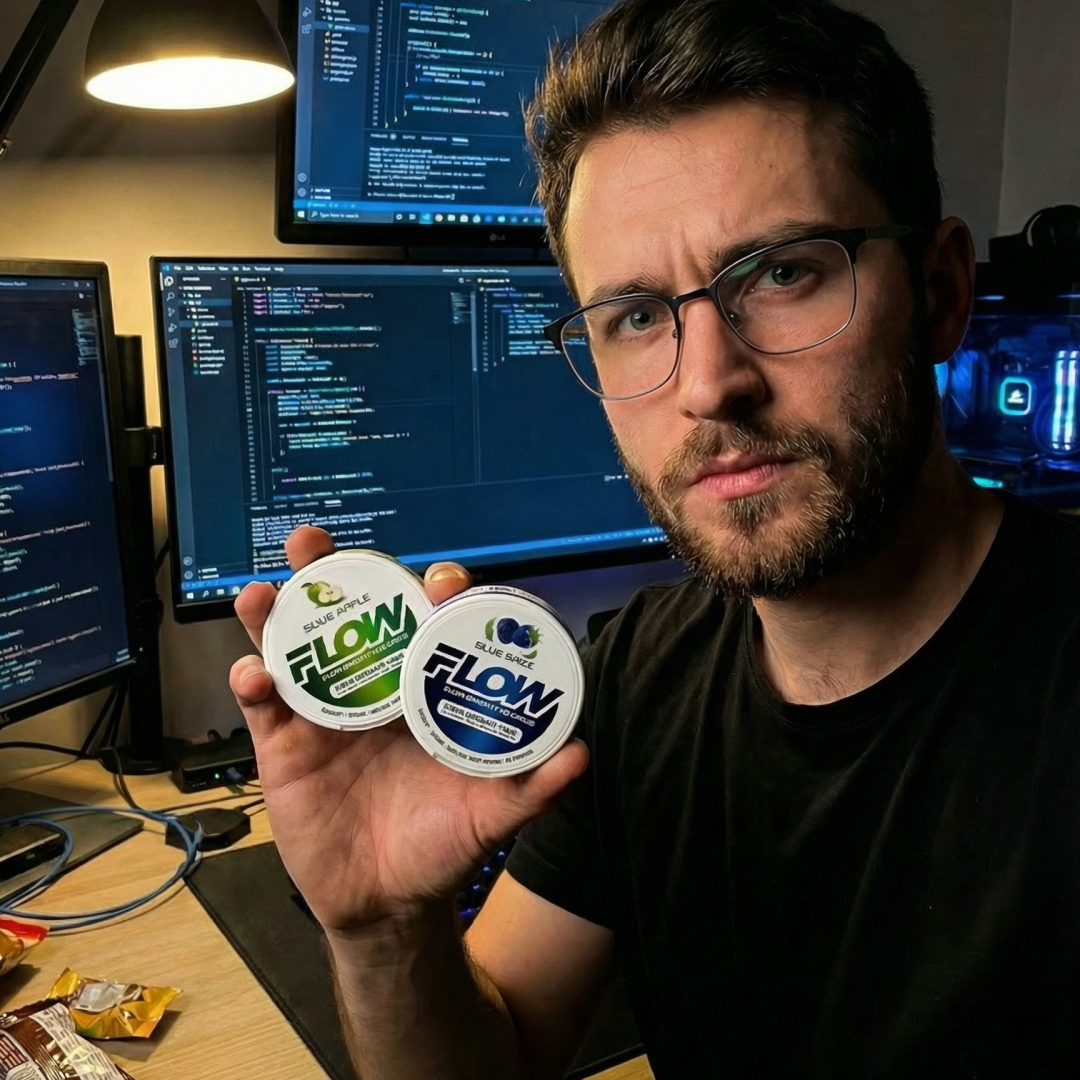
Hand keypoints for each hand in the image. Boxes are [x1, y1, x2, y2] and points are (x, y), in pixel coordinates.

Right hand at [229, 527, 588, 935]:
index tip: (441, 584)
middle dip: (336, 572)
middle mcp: (375, 686)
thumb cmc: (443, 844)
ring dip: (276, 612)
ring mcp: (326, 711)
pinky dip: (253, 681)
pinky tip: (255, 674)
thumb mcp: (490, 814)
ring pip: (296, 646)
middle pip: (354, 614)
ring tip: (268, 591)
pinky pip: (265, 704)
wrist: (387, 902)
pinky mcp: (285, 744)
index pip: (429, 622)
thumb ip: (531, 786)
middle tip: (317, 543)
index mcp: (426, 688)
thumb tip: (580, 752)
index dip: (434, 593)